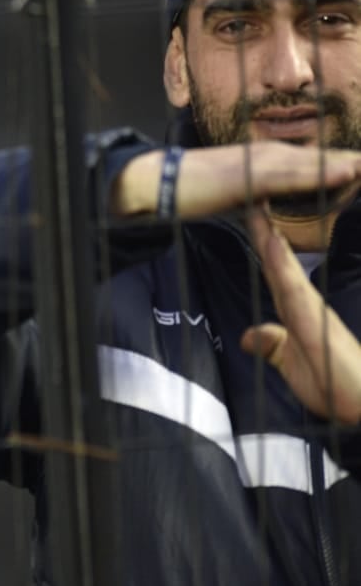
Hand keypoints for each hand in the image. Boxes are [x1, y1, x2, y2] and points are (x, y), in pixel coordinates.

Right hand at [111, 141, 360, 218]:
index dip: (346, 172)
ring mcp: (261, 162)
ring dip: (349, 165)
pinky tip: (347, 172)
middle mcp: (271, 154)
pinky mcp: (249, 173)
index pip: (319, 165)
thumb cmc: (192, 190)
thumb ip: (260, 198)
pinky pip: (293, 173)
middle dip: (353, 166)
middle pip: (325, 160)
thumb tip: (268, 209)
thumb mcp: (236, 196)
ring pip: (316, 163)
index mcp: (270, 160)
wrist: (157, 183)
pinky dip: (321, 172)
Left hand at [241, 208, 360, 424]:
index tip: (250, 215)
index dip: (261, 245)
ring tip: (256, 208)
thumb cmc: (335, 389)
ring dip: (269, 239)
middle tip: (251, 195)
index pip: (274, 272)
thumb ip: (274, 348)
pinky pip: (293, 288)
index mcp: (296, 314)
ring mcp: (312, 311)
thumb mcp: (292, 367)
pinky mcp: (317, 323)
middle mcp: (305, 306)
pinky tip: (272, 245)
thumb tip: (250, 336)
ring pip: (284, 268)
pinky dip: (282, 266)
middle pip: (278, 262)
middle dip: (263, 230)